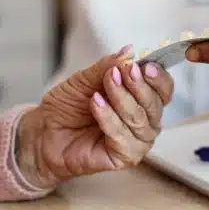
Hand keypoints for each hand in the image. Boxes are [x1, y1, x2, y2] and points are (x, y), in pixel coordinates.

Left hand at [16, 47, 174, 188]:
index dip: (158, 76)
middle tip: (119, 72)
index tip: (144, 64)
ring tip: (99, 90)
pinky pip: (123, 137)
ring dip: (121, 100)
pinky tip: (95, 105)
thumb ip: (106, 67)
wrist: (45, 132)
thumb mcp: (84, 80)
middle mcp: (145, 121)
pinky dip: (109, 118)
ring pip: (140, 120)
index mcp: (142, 99)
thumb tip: (129, 51)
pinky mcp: (125, 157)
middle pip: (155, 104)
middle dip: (137, 85)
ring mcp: (137, 141)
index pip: (163, 88)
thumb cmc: (68, 107)